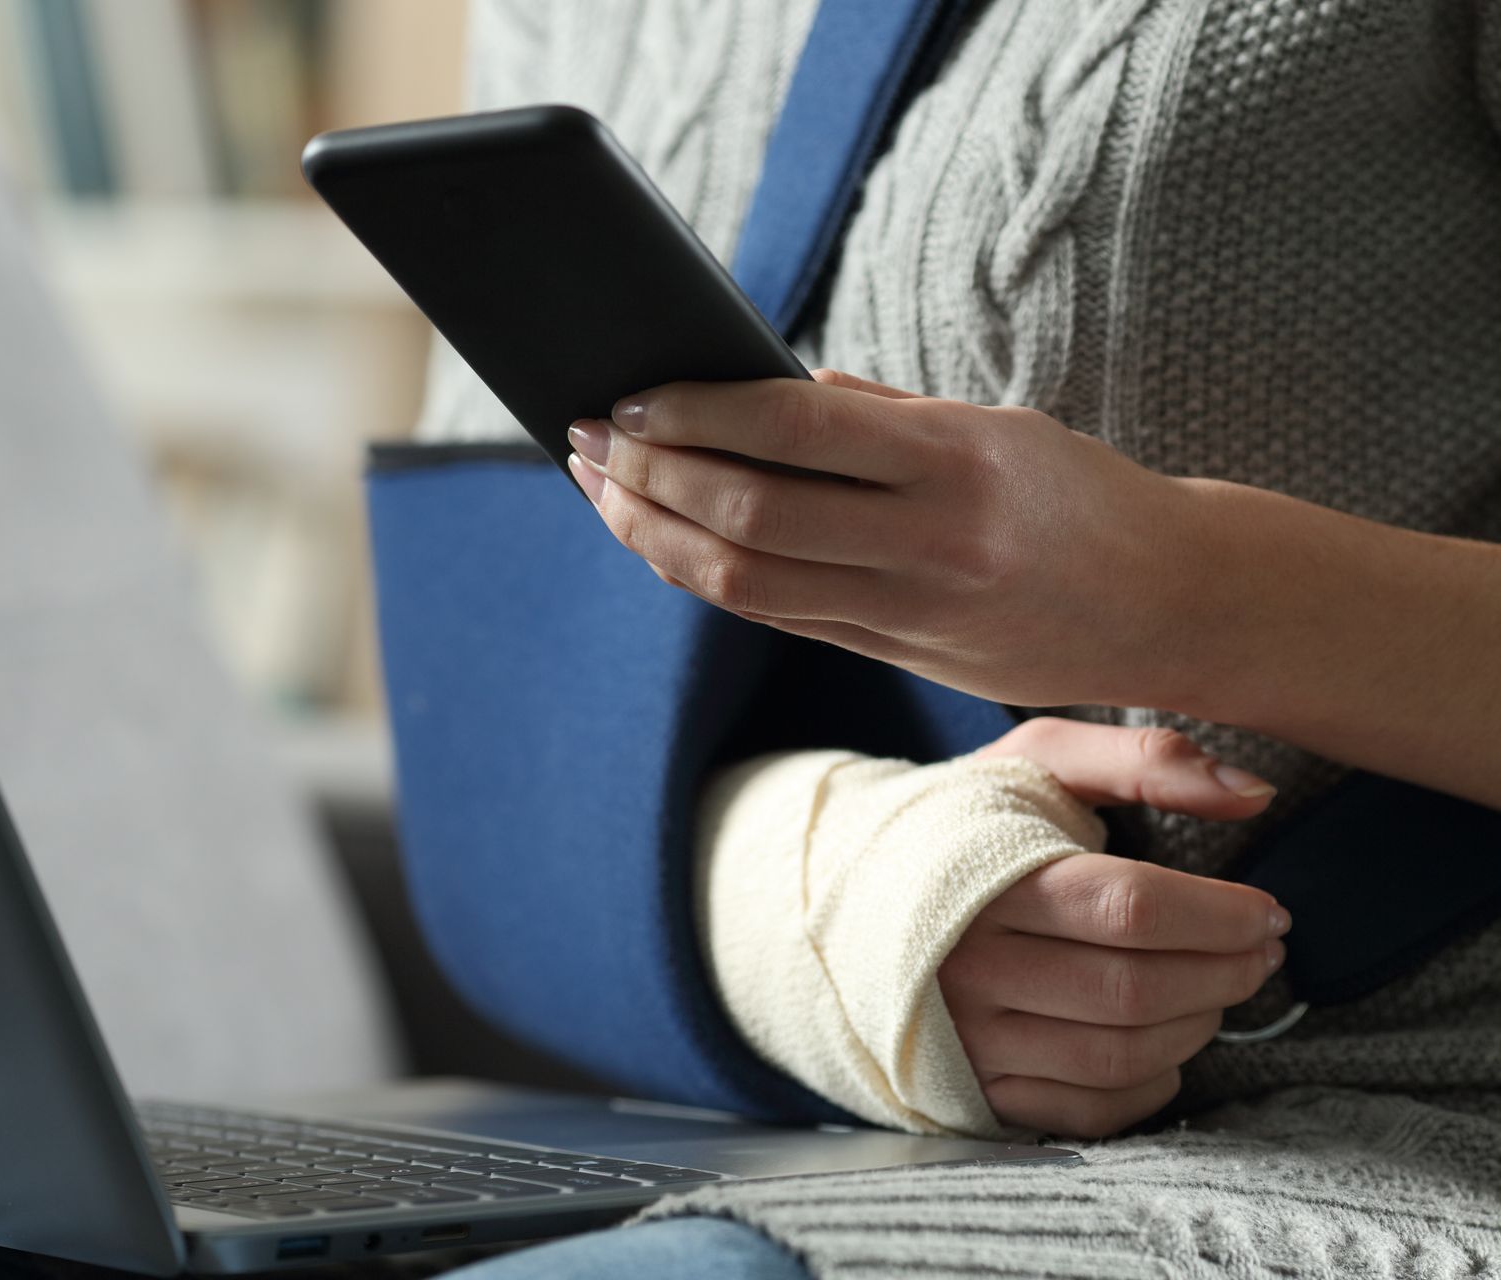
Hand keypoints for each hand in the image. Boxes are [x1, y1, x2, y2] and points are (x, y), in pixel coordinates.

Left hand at [565, 371, 1209, 709]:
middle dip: (649, 476)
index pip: (792, 431)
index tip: (631, 395)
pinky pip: (780, 619)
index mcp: (958, 460)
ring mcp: (914, 612)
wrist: (1179, 605)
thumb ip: (884, 413)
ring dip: (656, 536)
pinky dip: (708, 578)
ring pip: (748, 582)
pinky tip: (667, 544)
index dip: (694, 414)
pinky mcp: (903, 658)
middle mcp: (930, 541)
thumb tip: (771, 384)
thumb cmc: (1086, 496)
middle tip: (586, 439)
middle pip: (750, 514)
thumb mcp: (1002, 428)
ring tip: (604, 493)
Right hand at [939, 717, 1287, 1137]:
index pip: (1130, 908)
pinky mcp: (970, 1090)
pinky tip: (1165, 1040)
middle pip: (1133, 989)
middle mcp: (966, 967)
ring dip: (1198, 1026)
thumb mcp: (1034, 763)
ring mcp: (965, 1038)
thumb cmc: (958, 825)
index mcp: (982, 877)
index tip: (1267, 911)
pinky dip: (1152, 1085)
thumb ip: (1143, 760)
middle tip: (1260, 951)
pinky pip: (1087, 1111)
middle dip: (1225, 973)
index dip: (1220, 916)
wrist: (844, 894)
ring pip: (1119, 1055)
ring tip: (1218, 989)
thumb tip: (1255, 793)